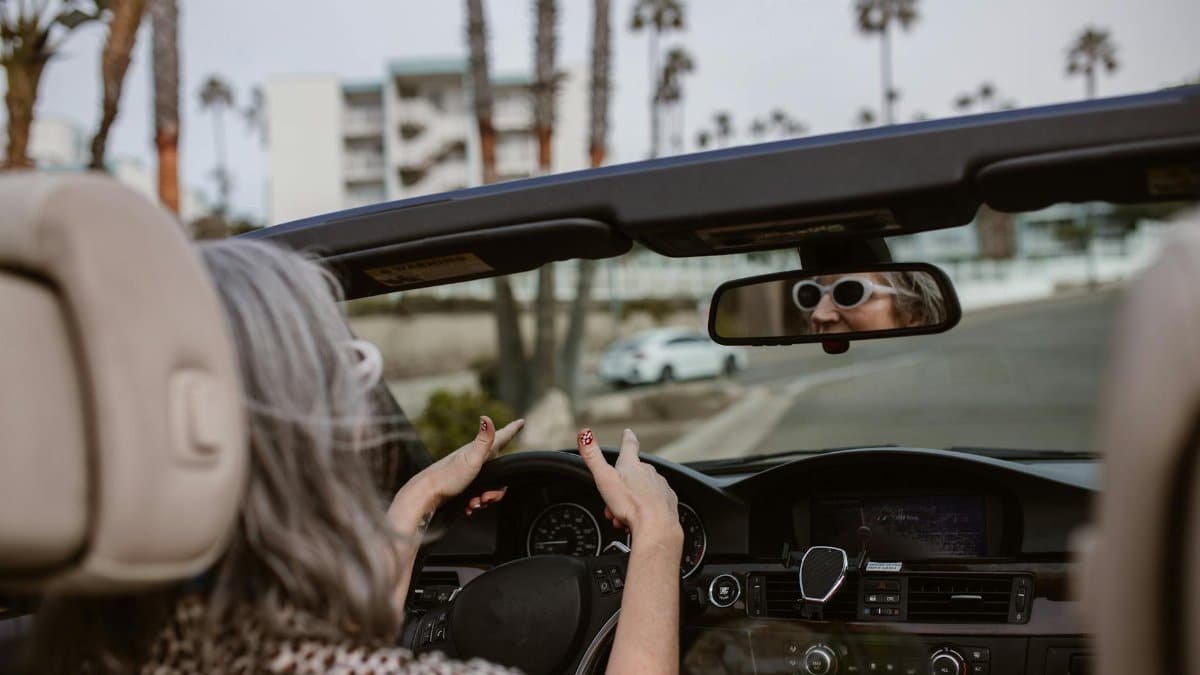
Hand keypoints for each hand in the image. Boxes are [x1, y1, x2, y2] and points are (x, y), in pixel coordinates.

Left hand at [391, 416, 523, 525]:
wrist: (426, 495)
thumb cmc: (448, 477)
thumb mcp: (471, 458)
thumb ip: (483, 440)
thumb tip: (486, 417)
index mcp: (479, 450)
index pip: (501, 437)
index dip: (513, 429)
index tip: (521, 422)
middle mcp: (475, 458)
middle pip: (499, 471)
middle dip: (497, 490)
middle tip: (487, 498)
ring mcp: (469, 472)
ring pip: (490, 486)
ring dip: (486, 499)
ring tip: (475, 503)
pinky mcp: (463, 485)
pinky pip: (479, 494)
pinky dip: (476, 502)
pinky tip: (469, 506)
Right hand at [577, 427, 681, 543]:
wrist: (656, 527)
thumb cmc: (631, 505)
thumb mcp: (604, 478)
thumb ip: (592, 456)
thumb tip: (584, 433)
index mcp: (632, 465)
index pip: (629, 446)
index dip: (627, 438)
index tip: (628, 432)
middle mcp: (649, 472)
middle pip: (633, 475)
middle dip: (622, 488)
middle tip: (612, 505)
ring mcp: (660, 486)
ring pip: (642, 491)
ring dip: (631, 502)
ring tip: (623, 517)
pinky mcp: (668, 501)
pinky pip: (655, 503)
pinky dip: (646, 510)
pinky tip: (640, 519)